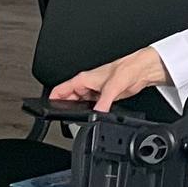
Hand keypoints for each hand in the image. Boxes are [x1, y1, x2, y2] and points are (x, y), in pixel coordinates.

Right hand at [50, 46, 169, 112]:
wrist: (141, 70)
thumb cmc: (126, 68)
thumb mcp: (112, 87)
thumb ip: (103, 102)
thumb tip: (96, 115)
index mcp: (84, 79)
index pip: (60, 89)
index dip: (52, 99)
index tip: (47, 108)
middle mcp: (87, 85)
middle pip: (69, 99)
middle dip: (66, 108)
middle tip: (65, 118)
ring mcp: (95, 92)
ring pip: (80, 104)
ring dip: (80, 111)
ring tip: (80, 118)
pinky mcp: (104, 98)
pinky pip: (92, 107)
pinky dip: (91, 112)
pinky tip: (94, 116)